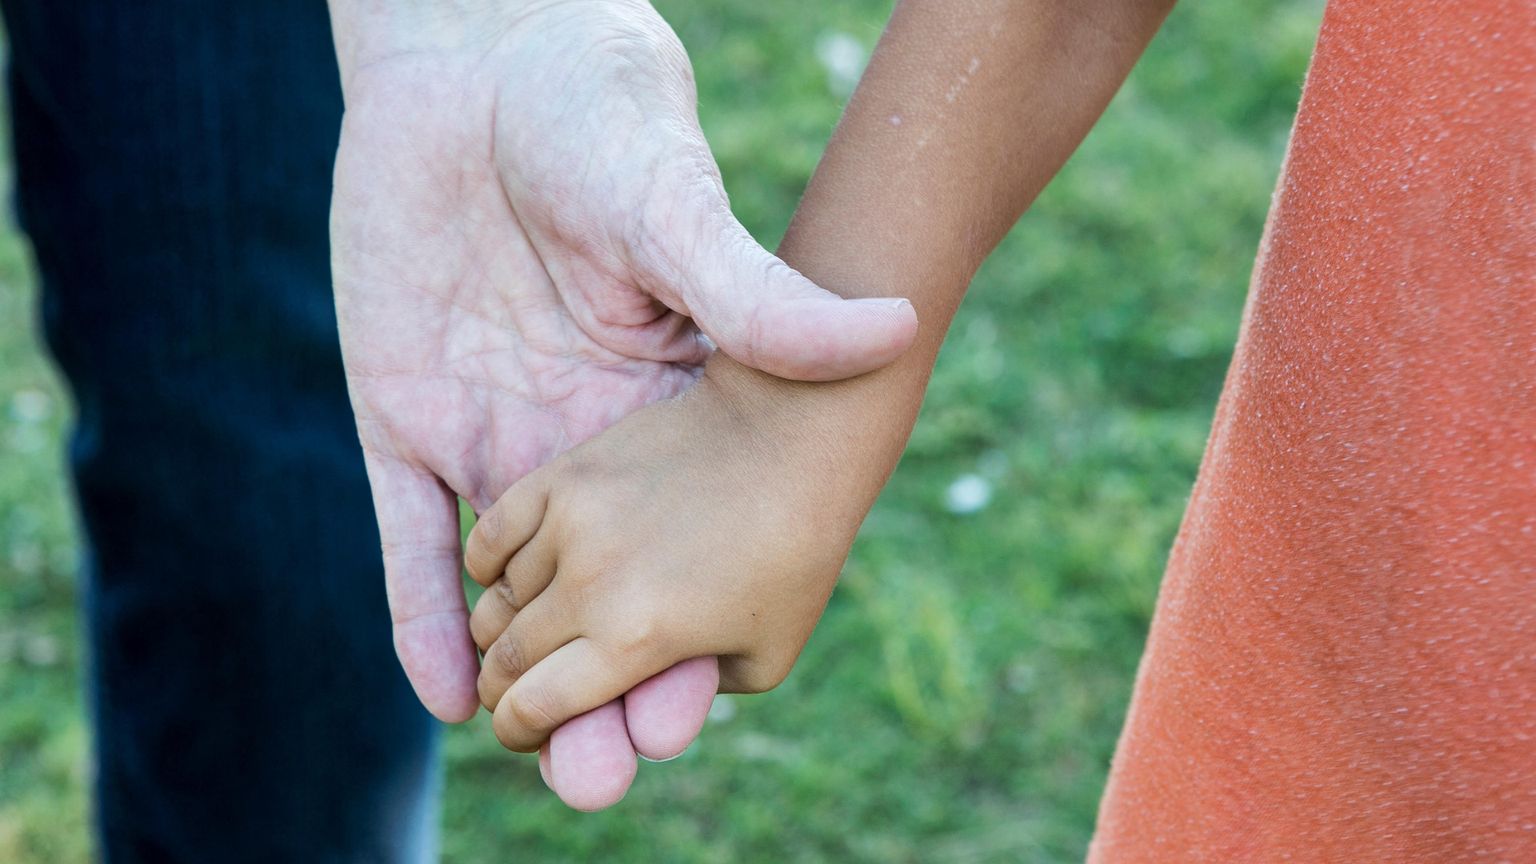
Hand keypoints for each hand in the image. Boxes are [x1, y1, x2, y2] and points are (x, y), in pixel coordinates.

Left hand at [328, 0, 914, 806]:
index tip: (707, 693)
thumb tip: (892, 329)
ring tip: (552, 758)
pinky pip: (411, 531)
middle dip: (613, 681)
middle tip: (619, 769)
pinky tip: (438, 683)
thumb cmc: (597, 114)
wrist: (474, 63)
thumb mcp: (674, 209)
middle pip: (604, 584)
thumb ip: (758, 293)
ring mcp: (493, 436)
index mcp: (666, 403)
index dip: (698, 618)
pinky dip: (419, 606)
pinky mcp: (405, 420)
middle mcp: (586, 441)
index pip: (691, 538)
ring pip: (512, 582)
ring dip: (525, 673)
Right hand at [463, 359, 879, 751]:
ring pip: (496, 600)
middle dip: (502, 687)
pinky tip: (506, 578)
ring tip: (520, 633)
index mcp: (637, 643)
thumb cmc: (792, 554)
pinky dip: (486, 568)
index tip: (523, 729)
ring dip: (501, 628)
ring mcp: (572, 524)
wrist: (787, 438)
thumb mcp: (764, 657)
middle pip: (506, 659)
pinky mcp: (565, 474)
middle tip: (515, 689)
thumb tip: (629, 715)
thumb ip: (688, 698)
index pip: (533, 708)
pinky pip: (489, 537)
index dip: (519, 730)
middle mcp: (592, 587)